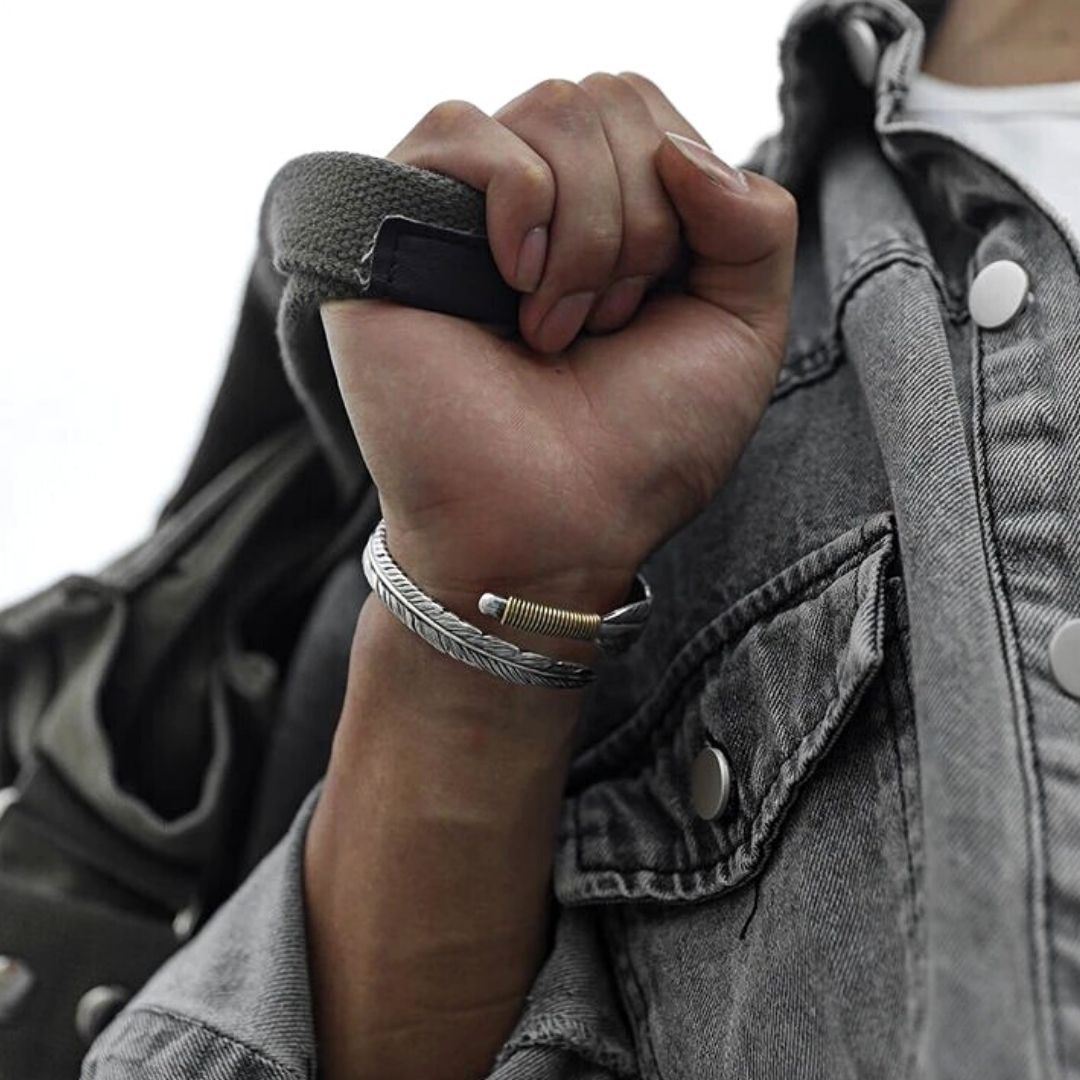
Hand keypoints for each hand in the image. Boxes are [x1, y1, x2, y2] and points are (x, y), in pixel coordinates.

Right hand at [321, 72, 796, 628]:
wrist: (551, 528)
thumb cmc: (641, 448)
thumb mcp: (741, 332)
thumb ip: (754, 220)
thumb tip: (680, 149)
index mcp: (611, 215)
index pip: (654, 116)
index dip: (679, 199)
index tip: (650, 312)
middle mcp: (536, 201)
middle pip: (611, 100)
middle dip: (639, 223)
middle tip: (604, 329)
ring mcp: (463, 209)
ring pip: (553, 109)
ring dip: (587, 233)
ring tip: (552, 330)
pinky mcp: (391, 224)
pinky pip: (462, 128)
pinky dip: (517, 200)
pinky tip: (513, 282)